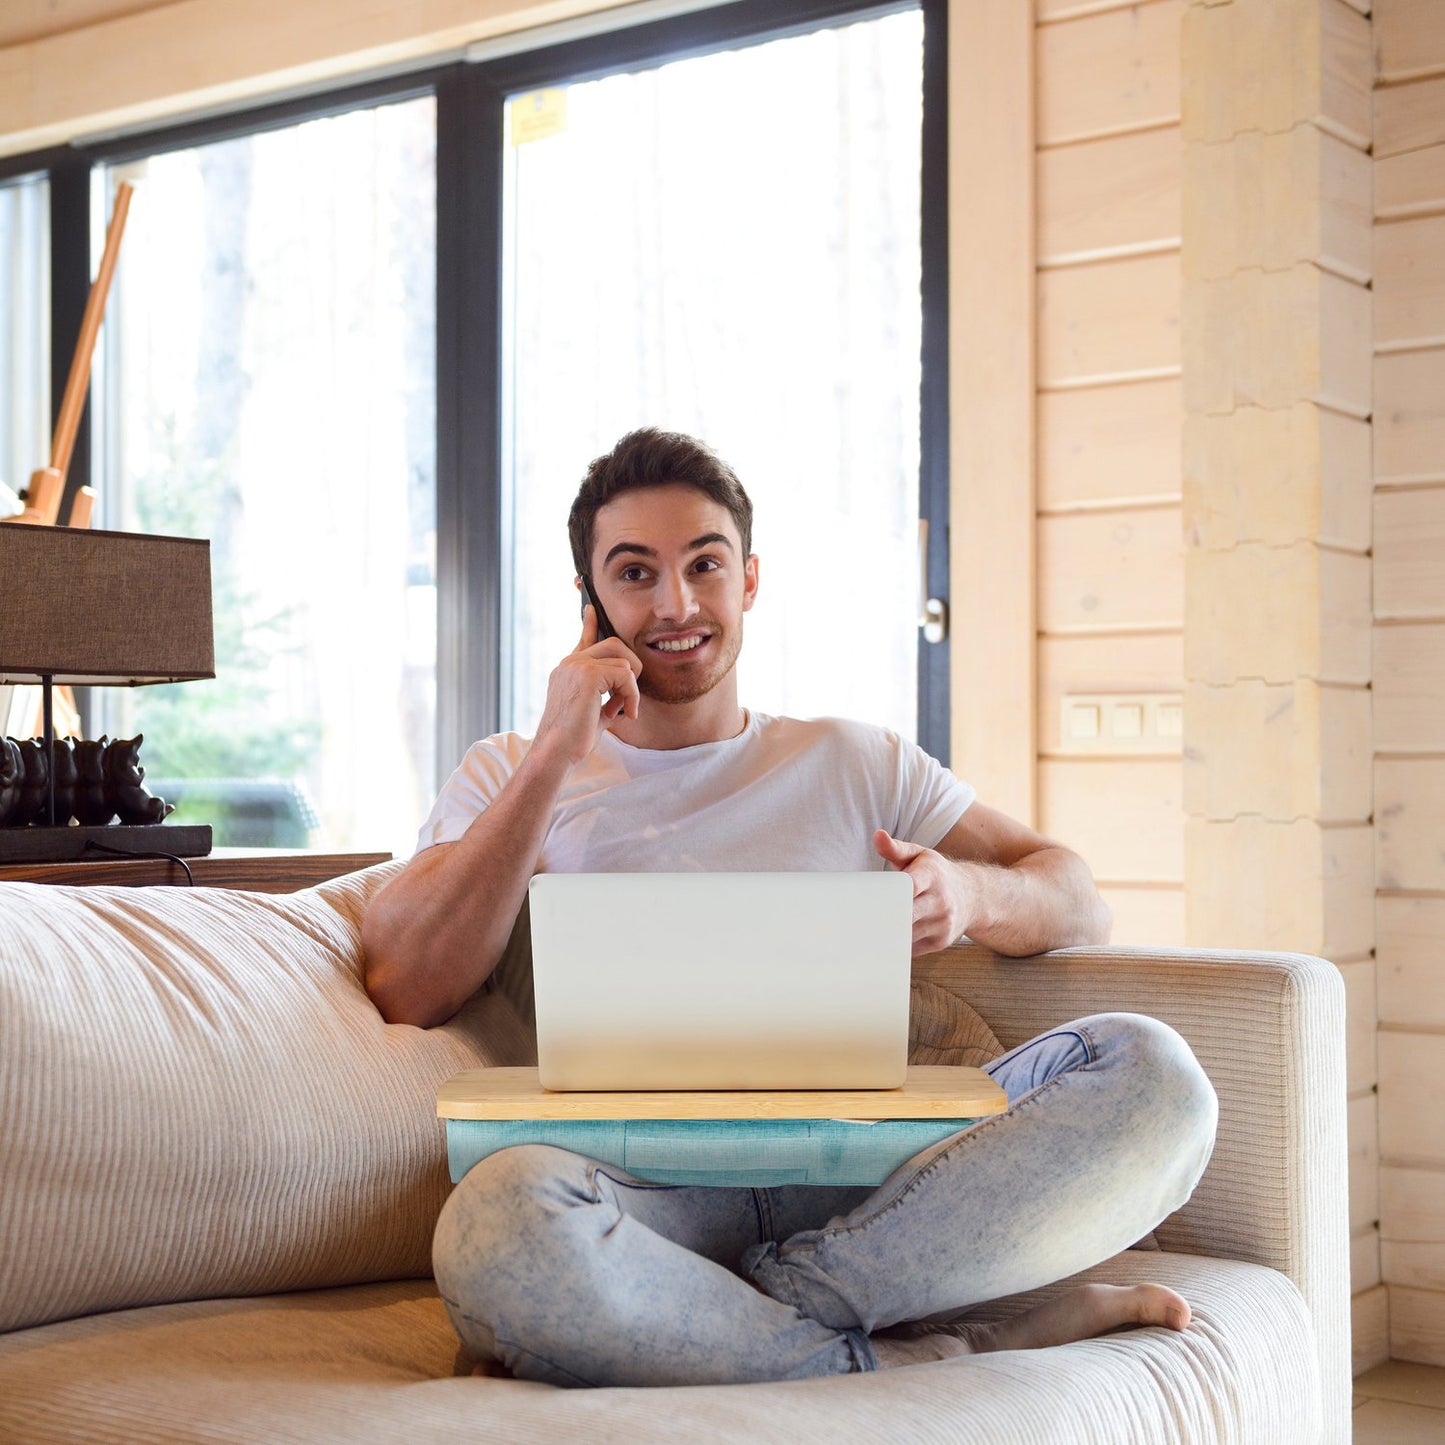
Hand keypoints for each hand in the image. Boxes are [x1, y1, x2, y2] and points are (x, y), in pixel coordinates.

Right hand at [532, 607, 642, 767]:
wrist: (556, 753)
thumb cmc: (573, 740)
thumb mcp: (593, 712)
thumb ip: (607, 697)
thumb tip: (627, 691)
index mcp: (568, 669)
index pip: (583, 639)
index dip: (589, 623)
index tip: (590, 608)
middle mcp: (570, 663)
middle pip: (614, 644)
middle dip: (631, 667)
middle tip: (629, 695)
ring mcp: (576, 666)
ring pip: (623, 660)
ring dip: (632, 687)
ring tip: (625, 709)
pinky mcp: (587, 675)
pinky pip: (625, 675)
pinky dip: (632, 696)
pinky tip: (626, 713)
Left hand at [873, 829, 971, 954]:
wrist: (972, 896)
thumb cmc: (937, 874)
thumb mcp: (920, 855)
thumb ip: (895, 848)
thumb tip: (877, 836)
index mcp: (932, 875)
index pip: (910, 885)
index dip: (890, 894)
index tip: (869, 900)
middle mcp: (941, 900)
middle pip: (906, 914)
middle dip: (883, 918)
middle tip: (857, 921)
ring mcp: (942, 923)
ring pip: (906, 935)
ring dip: (886, 934)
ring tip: (865, 931)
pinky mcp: (940, 942)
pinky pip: (911, 949)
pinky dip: (897, 945)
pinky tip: (884, 940)